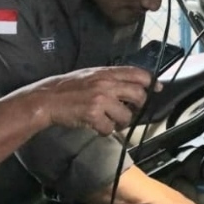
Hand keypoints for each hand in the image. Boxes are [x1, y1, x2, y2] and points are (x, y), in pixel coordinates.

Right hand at [17, 65, 155, 135]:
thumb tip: (137, 84)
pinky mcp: (93, 115)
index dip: (151, 83)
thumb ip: (113, 78)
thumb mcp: (92, 74)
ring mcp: (100, 99)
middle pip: (139, 96)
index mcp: (107, 72)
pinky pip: (110, 129)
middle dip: (137, 107)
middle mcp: (106, 84)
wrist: (47, 98)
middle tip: (128, 111)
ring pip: (126, 116)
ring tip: (108, 120)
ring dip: (120, 123)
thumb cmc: (70, 87)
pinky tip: (96, 126)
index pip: (139, 74)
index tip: (156, 90)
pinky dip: (104, 131)